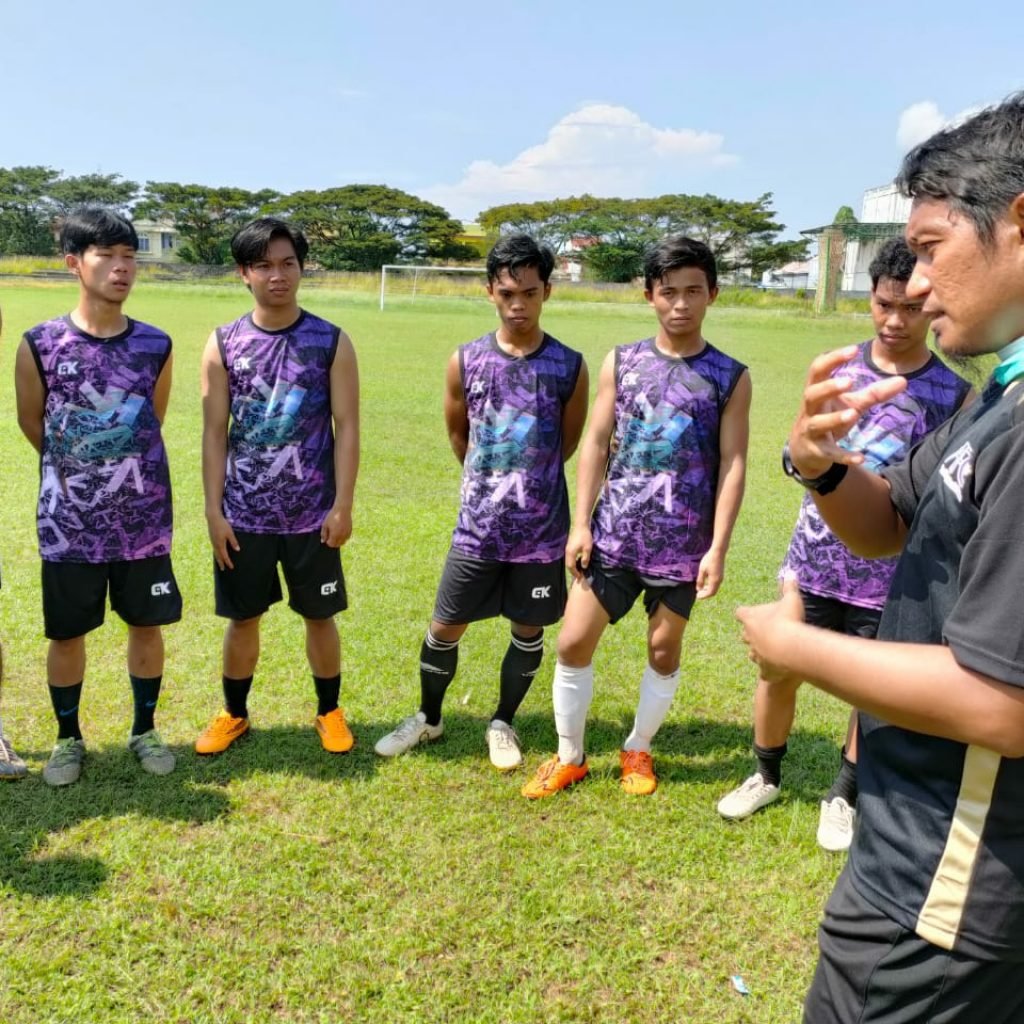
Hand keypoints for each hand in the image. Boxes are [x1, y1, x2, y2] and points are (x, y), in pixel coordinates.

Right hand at [207, 512, 239, 570]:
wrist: (213, 518)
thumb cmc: (223, 525)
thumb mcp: (230, 533)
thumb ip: (233, 542)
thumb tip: (237, 550)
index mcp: (220, 544)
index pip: (225, 556)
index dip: (228, 562)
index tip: (231, 567)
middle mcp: (215, 544)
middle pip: (218, 556)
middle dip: (221, 563)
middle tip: (223, 569)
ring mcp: (212, 541)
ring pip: (215, 552)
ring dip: (218, 558)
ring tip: (220, 563)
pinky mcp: (211, 538)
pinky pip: (214, 548)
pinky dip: (216, 553)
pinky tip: (217, 553)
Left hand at [321, 505, 352, 547]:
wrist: (342, 509)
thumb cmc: (332, 516)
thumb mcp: (325, 524)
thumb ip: (323, 534)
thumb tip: (323, 541)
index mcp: (334, 535)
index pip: (331, 544)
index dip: (328, 542)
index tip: (327, 537)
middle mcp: (341, 536)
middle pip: (337, 545)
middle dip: (333, 543)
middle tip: (331, 536)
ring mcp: (347, 534)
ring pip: (343, 542)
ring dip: (339, 541)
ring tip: (336, 535)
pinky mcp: (350, 531)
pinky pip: (347, 538)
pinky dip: (344, 538)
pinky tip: (341, 533)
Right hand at [565, 525, 592, 579]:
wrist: (581, 525)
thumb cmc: (585, 536)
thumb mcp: (587, 548)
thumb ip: (585, 558)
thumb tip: (584, 567)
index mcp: (570, 553)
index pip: (571, 566)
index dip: (575, 573)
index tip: (580, 577)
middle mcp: (567, 552)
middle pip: (567, 565)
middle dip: (572, 571)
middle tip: (578, 575)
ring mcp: (567, 549)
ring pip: (568, 561)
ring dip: (572, 567)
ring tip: (578, 570)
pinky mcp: (569, 546)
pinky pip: (569, 557)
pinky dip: (572, 562)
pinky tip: (577, 562)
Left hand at [695, 548, 723, 599]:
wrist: (718, 552)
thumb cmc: (709, 560)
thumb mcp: (702, 570)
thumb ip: (700, 580)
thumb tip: (698, 589)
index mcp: (714, 581)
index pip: (710, 593)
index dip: (703, 596)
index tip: (696, 596)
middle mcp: (719, 581)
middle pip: (713, 592)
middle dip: (705, 594)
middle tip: (698, 593)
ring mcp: (721, 578)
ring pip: (715, 588)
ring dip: (708, 590)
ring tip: (701, 588)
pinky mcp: (721, 574)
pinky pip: (716, 584)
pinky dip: (710, 586)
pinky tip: (705, 582)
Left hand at [735, 590, 804, 684]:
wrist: (790, 648)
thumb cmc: (789, 620)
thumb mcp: (791, 600)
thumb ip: (789, 587)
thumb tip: (790, 571)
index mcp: (750, 618)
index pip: (740, 613)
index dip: (745, 613)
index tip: (748, 612)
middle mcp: (748, 637)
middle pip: (744, 634)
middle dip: (752, 633)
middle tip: (764, 631)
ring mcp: (756, 654)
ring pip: (752, 654)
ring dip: (759, 652)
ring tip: (770, 650)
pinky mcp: (765, 670)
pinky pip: (764, 672)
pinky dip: (769, 671)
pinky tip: (776, 671)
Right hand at [789, 346, 907, 477]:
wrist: (806, 450)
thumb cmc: (829, 418)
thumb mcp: (851, 404)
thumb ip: (874, 393)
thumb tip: (904, 380)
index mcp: (817, 391)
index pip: (818, 370)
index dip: (833, 359)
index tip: (853, 350)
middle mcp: (810, 409)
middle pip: (812, 394)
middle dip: (828, 388)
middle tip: (848, 382)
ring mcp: (810, 430)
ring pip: (818, 423)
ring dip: (834, 419)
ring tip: (853, 414)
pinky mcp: (817, 450)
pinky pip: (829, 453)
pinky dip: (843, 455)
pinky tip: (860, 458)